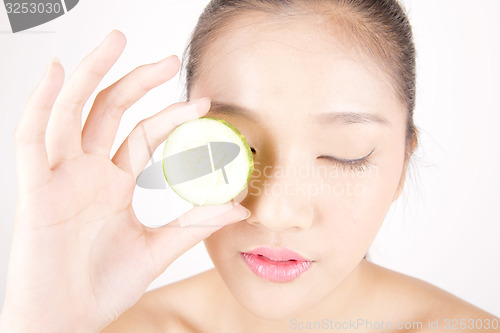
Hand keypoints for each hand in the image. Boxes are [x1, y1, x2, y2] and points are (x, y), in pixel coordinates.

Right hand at [0, 30, 249, 332]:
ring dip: (91, 74)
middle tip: (169, 59)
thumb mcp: (156, 250)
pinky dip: (39, 103)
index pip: (144, 135)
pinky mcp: (35, 190)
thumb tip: (239, 208)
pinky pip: (32, 138)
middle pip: (108, 110)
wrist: (65, 320)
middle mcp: (86, 172)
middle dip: (136, 80)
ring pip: (72, 111)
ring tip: (116, 40)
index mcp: (113, 184)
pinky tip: (53, 72)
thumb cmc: (101, 286)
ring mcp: (59, 176)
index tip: (202, 102)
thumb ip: (193, 225)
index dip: (171, 115)